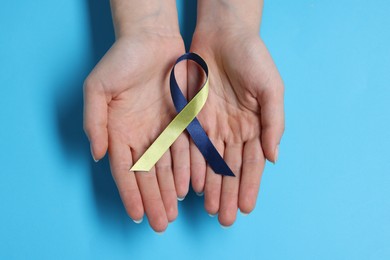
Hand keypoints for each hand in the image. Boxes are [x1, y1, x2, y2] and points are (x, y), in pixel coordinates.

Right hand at [83, 31, 189, 231]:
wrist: (151, 40)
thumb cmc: (121, 61)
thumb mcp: (97, 88)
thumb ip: (95, 122)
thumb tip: (98, 155)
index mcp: (118, 131)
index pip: (124, 170)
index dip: (130, 193)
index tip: (136, 215)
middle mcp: (140, 135)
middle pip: (147, 175)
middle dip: (153, 200)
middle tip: (160, 223)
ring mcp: (161, 130)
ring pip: (166, 167)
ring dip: (169, 191)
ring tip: (174, 212)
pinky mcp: (181, 121)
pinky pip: (184, 150)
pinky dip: (186, 169)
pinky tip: (189, 187)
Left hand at [189, 29, 284, 225]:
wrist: (224, 35)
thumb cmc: (253, 58)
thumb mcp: (272, 88)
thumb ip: (274, 123)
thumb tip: (273, 158)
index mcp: (254, 125)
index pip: (252, 163)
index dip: (249, 186)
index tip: (246, 208)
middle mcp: (233, 130)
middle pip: (230, 168)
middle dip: (228, 193)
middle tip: (224, 218)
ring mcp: (212, 125)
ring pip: (211, 162)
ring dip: (211, 186)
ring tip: (209, 208)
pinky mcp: (193, 116)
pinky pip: (192, 145)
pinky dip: (193, 165)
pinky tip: (194, 183)